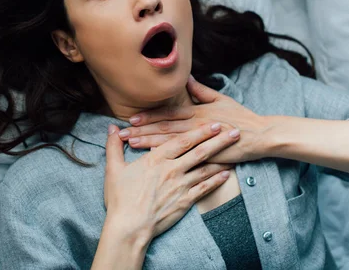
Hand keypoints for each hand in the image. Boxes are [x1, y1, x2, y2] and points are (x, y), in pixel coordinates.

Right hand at [103, 123, 238, 241]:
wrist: (129, 226)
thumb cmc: (120, 198)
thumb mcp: (114, 169)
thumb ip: (114, 147)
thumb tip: (112, 129)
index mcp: (156, 159)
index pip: (182, 140)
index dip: (199, 131)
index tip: (213, 123)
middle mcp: (171, 169)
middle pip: (199, 151)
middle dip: (218, 140)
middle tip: (234, 131)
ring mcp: (180, 186)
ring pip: (205, 168)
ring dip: (222, 158)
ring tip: (236, 150)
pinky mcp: (185, 201)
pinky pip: (204, 188)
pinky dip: (217, 180)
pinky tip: (227, 175)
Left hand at [117, 75, 274, 162]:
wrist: (261, 134)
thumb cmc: (241, 117)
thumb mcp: (221, 99)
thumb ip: (200, 90)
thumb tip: (186, 77)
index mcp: (197, 111)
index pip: (167, 114)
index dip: (148, 117)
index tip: (130, 119)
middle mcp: (196, 124)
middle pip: (163, 128)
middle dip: (141, 130)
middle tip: (120, 134)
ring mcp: (201, 140)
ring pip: (169, 142)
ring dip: (148, 142)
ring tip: (130, 144)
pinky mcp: (207, 154)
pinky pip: (183, 156)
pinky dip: (167, 157)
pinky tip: (153, 159)